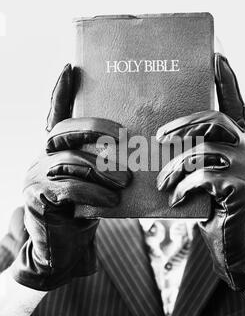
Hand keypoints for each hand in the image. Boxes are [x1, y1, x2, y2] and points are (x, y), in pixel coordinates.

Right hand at [10, 65, 131, 290]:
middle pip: (65, 131)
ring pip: (71, 161)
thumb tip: (138, 149)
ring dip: (103, 171)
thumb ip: (105, 164)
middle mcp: (41, 156)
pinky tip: (111, 202)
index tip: (71, 68)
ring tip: (126, 183)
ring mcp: (35, 176)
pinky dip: (93, 194)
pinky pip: (67, 188)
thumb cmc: (84, 210)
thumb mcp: (96, 183)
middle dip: (97, 130)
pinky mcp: (35, 198)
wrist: (63, 248)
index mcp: (56, 149)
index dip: (60, 91)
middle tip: (124, 139)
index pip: (55, 115)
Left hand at [156, 54, 244, 290]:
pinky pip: (203, 178)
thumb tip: (157, 141)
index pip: (236, 104)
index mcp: (238, 141)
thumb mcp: (205, 176)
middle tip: (159, 138)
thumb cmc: (213, 205)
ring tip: (160, 183)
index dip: (228, 80)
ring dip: (174, 167)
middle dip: (182, 125)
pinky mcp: (242, 188)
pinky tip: (173, 200)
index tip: (217, 55)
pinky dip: (182, 188)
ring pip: (202, 151)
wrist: (234, 242)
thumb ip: (194, 156)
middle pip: (214, 120)